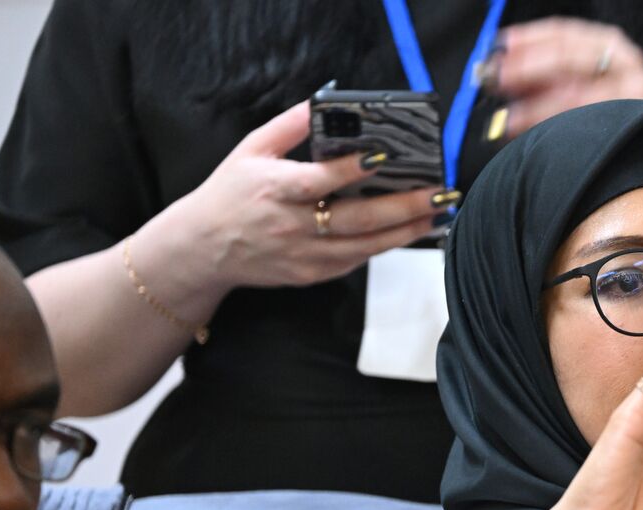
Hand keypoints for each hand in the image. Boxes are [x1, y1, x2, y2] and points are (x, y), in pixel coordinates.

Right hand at [164, 101, 443, 292]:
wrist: (204, 249)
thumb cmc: (230, 193)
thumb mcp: (251, 150)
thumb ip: (289, 126)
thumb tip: (324, 101)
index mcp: (274, 190)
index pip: (318, 181)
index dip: (350, 171)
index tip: (382, 157)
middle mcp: (292, 226)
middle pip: (356, 220)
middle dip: (403, 207)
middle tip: (438, 193)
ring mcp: (304, 255)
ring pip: (365, 246)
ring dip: (406, 231)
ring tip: (438, 213)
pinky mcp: (312, 274)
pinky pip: (356, 260)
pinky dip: (385, 246)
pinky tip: (410, 231)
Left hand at [489, 17, 642, 138]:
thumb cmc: (612, 119)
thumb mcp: (578, 88)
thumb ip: (545, 80)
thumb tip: (500, 76)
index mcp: (607, 45)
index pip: (563, 34)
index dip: (527, 39)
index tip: (499, 47)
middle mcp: (623, 61)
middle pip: (568, 56)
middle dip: (527, 67)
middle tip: (496, 79)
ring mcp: (634, 90)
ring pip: (578, 93)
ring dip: (539, 107)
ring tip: (510, 120)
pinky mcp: (636, 119)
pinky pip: (592, 122)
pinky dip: (563, 129)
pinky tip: (541, 137)